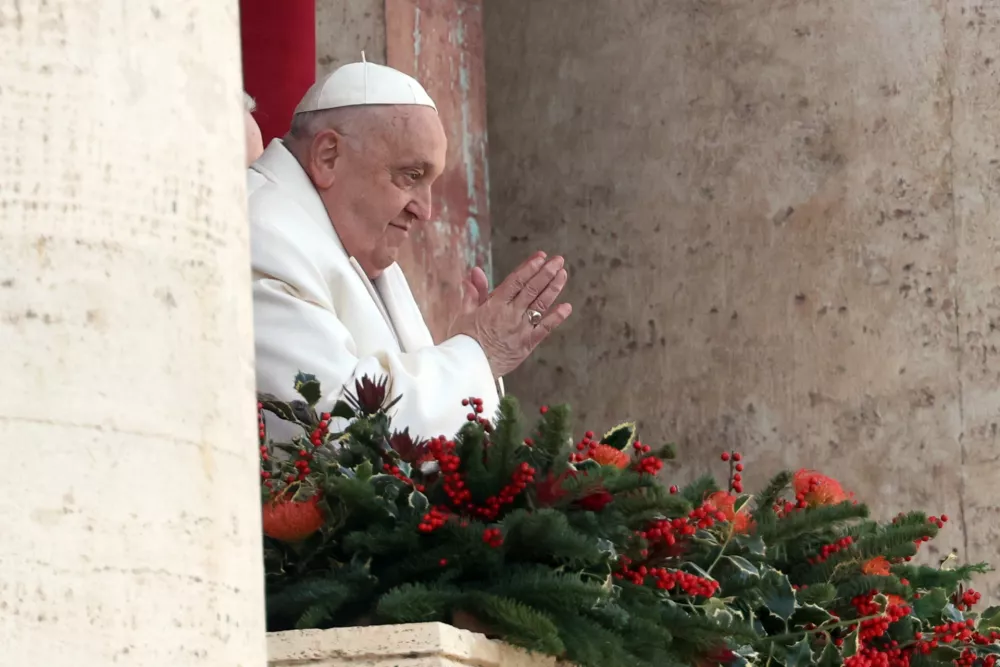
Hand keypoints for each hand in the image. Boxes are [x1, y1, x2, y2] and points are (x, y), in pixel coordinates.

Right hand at [449, 251, 571, 376]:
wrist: (468, 368)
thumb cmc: (463, 341)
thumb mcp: (464, 313)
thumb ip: (474, 292)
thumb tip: (475, 271)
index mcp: (494, 305)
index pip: (516, 281)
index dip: (529, 267)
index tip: (540, 256)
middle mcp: (510, 314)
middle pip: (532, 289)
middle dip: (546, 273)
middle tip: (558, 260)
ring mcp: (520, 329)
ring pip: (540, 305)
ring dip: (553, 289)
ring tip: (563, 275)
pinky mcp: (527, 345)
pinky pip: (545, 329)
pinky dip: (557, 318)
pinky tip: (566, 307)